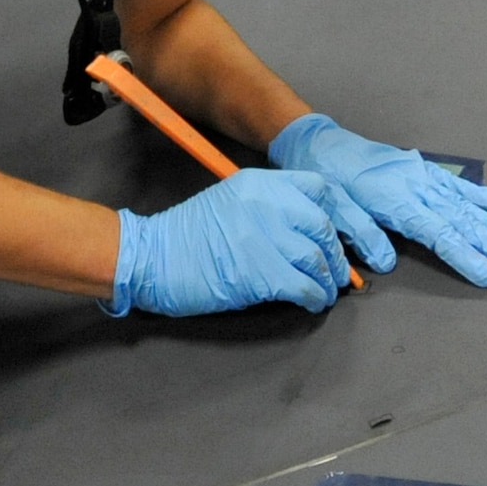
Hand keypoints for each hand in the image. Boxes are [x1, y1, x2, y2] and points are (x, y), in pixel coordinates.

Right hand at [108, 168, 353, 316]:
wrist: (151, 258)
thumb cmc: (186, 236)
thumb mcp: (229, 201)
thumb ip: (267, 206)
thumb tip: (307, 232)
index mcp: (259, 183)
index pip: (319, 189)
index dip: (335, 215)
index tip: (336, 237)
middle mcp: (267, 204)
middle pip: (323, 226)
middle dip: (335, 255)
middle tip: (335, 272)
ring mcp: (265, 237)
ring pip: (318, 258)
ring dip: (328, 281)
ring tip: (325, 291)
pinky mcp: (261, 273)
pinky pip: (305, 286)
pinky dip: (315, 297)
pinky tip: (312, 302)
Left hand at [267, 113, 486, 286]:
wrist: (322, 145)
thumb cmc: (328, 181)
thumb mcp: (336, 210)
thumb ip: (363, 235)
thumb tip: (387, 263)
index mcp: (396, 201)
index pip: (438, 234)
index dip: (464, 256)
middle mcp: (415, 187)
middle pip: (458, 220)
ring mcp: (421, 175)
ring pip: (462, 203)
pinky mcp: (420, 167)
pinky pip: (453, 182)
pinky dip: (476, 193)